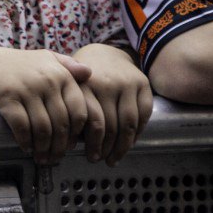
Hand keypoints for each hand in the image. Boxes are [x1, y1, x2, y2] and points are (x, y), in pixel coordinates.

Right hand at [0, 46, 90, 163]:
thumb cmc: (18, 66)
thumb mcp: (45, 58)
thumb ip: (68, 65)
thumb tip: (89, 73)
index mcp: (60, 74)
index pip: (79, 111)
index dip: (77, 133)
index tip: (72, 146)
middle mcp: (46, 80)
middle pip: (61, 124)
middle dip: (59, 147)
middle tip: (55, 158)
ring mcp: (26, 88)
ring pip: (43, 129)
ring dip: (43, 148)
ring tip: (41, 157)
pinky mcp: (7, 96)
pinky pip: (22, 126)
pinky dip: (25, 141)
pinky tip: (26, 147)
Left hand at [72, 43, 153, 164]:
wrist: (106, 52)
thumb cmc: (82, 77)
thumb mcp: (70, 85)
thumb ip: (70, 109)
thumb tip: (69, 142)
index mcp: (84, 83)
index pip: (91, 120)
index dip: (91, 142)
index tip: (88, 156)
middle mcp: (107, 82)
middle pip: (110, 124)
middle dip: (106, 148)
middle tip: (101, 160)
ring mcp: (127, 83)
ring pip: (128, 123)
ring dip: (122, 146)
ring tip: (114, 158)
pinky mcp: (143, 85)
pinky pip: (143, 115)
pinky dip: (137, 133)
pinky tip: (129, 144)